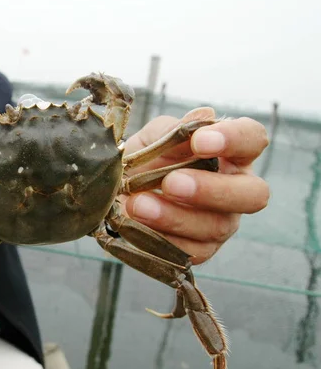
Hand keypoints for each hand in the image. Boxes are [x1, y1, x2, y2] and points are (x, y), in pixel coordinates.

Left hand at [121, 107, 269, 263]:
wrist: (115, 193)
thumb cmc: (144, 160)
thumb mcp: (152, 138)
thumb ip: (173, 130)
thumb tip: (201, 117)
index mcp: (231, 153)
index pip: (252, 139)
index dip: (234, 139)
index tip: (200, 141)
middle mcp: (236, 190)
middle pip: (253, 195)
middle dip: (212, 189)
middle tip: (171, 183)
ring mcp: (221, 223)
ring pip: (215, 226)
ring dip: (174, 217)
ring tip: (138, 204)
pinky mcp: (200, 250)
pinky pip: (189, 251)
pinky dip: (160, 238)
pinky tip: (137, 225)